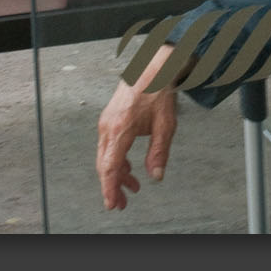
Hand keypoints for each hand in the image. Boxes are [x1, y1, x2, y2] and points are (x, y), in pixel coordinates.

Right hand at [96, 44, 181, 209]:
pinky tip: (127, 167)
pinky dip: (116, 160)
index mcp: (120, 129)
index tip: (112, 203)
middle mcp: (108, 127)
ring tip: (131, 187)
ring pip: (105, 156)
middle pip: (105, 164)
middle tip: (122, 203)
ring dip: (116, 174)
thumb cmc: (158, 92)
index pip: (110, 167)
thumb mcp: (165, 126)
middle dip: (112, 186)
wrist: (153, 67)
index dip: (110, 188)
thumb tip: (155, 175)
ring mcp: (106, 122)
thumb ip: (159, 153)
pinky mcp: (110, 119)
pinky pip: (108, 146)